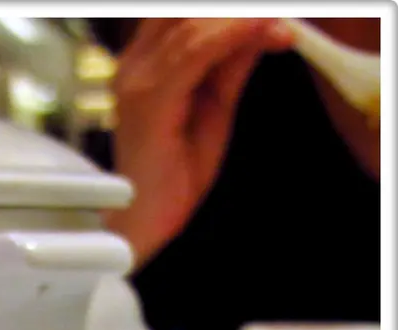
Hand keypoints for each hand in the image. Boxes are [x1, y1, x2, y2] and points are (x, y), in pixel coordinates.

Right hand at [106, 19, 291, 267]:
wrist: (143, 223)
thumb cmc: (170, 176)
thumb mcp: (214, 105)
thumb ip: (231, 63)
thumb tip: (261, 26)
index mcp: (143, 62)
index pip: (183, 14)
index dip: (226, 11)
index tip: (268, 13)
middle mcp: (133, 64)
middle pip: (185, 12)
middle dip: (234, 12)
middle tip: (279, 13)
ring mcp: (137, 79)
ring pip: (195, 24)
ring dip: (244, 19)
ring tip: (280, 21)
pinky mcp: (149, 99)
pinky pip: (197, 51)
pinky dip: (235, 35)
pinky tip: (264, 29)